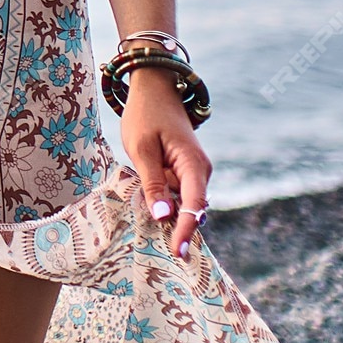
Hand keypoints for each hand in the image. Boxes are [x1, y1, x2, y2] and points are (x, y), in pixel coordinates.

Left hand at [119, 67, 210, 258]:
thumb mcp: (142, 149)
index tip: (177, 253)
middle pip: (190, 208)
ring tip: (146, 223)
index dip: (185, 230)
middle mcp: (200, 171)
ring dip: (166, 211)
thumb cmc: (146, 115)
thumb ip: (153, 183)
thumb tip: (163, 216)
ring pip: (181, 202)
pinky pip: (176, 192)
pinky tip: (147, 203)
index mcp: (193, 165)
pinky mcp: (184, 171)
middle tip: (157, 251)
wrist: (155, 89)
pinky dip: (163, 200)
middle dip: (175, 227)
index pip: (193, 206)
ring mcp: (194, 171)